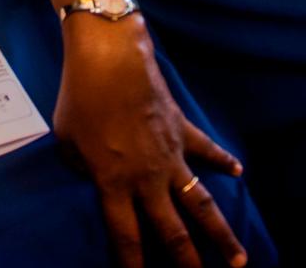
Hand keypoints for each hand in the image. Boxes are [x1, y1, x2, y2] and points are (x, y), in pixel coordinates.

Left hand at [53, 19, 247, 267]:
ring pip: (200, 203)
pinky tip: (239, 172)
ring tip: (238, 260)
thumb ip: (81, 166)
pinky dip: (223, 160)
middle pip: (173, 232)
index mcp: (114, 183)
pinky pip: (206, 150)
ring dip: (221, 233)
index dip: (133, 264)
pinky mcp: (182, 130)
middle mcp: (148, 177)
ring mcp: (170, 155)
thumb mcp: (66, 139)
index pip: (126, 236)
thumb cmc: (81, 97)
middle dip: (188, 262)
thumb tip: (93, 174)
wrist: (112, 59)